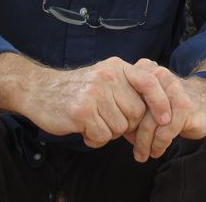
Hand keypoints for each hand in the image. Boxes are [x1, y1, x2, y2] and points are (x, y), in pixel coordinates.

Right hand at [19, 57, 170, 149]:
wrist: (39, 90)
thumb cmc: (77, 90)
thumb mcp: (105, 78)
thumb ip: (128, 90)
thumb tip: (155, 114)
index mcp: (117, 67)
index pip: (149, 82)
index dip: (161, 101)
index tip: (166, 118)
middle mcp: (109, 76)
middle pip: (136, 112)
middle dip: (125, 123)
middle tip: (107, 120)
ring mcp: (95, 92)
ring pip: (120, 127)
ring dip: (108, 132)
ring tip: (93, 122)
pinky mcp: (82, 111)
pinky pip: (102, 136)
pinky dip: (95, 139)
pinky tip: (84, 129)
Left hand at [124, 59, 205, 161]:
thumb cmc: (174, 102)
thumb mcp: (152, 100)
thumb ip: (135, 108)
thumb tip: (118, 130)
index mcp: (147, 71)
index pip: (125, 100)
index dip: (124, 121)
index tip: (126, 137)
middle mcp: (159, 77)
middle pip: (136, 112)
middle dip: (134, 136)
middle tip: (135, 152)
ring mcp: (173, 90)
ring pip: (150, 123)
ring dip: (145, 144)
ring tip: (144, 154)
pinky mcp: (185, 106)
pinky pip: (165, 131)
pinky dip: (159, 145)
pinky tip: (158, 150)